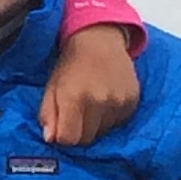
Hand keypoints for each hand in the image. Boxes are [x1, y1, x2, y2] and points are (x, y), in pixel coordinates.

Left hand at [43, 24, 138, 144]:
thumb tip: (51, 139)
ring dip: (94, 125)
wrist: (100, 40)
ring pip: (103, 132)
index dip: (62, 137)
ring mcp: (119, 101)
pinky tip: (104, 101)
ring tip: (90, 105)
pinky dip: (109, 118)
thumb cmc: (71, 65)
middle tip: (75, 115)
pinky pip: (118, 123)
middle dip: (78, 132)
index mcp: (74, 97)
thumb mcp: (51, 87)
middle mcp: (99, 101)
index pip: (69, 139)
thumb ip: (48, 115)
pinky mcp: (132, 101)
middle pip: (86, 139)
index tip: (62, 127)